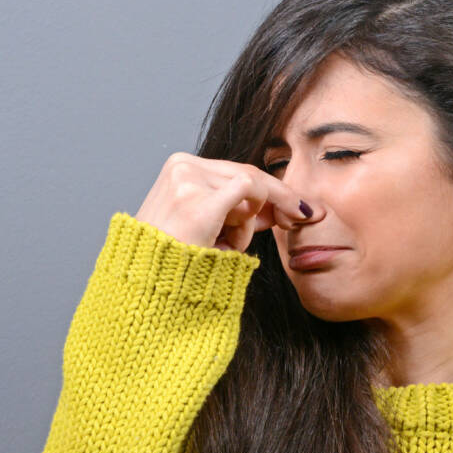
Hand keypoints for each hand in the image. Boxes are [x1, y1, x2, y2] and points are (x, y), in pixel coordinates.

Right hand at [135, 152, 308, 251]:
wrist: (151, 286)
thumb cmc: (178, 262)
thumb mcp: (212, 229)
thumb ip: (240, 213)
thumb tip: (275, 209)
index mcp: (180, 169)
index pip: (235, 172)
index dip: (268, 192)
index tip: (293, 209)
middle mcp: (181, 166)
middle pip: (247, 175)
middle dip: (277, 199)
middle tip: (301, 215)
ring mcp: (186, 178)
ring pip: (249, 187)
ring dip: (248, 224)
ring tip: (222, 246)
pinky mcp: (195, 197)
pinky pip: (249, 189)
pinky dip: (250, 218)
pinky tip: (233, 240)